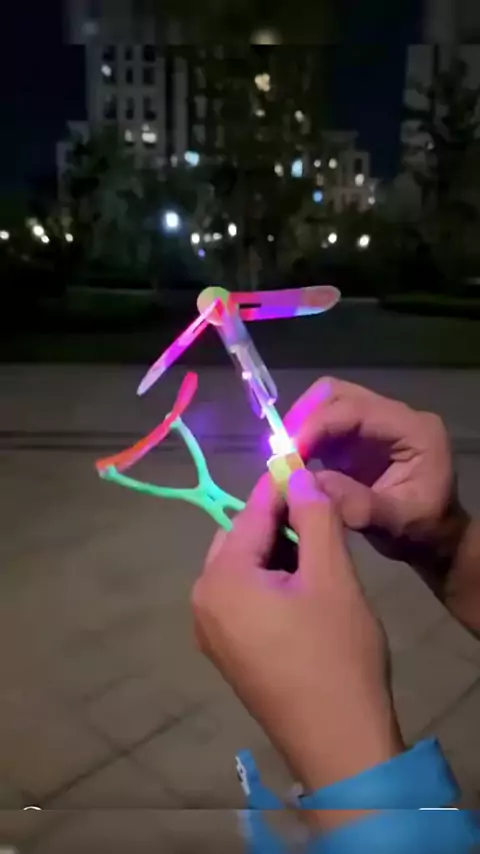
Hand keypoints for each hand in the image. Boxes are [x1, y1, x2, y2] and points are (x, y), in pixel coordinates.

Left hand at [192, 469, 402, 803]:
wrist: (338, 743)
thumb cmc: (336, 654)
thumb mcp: (332, 576)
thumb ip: (314, 517)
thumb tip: (297, 476)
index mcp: (220, 579)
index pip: (251, 513)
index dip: (280, 485)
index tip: (301, 461)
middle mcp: (202, 600)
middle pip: (239, 538)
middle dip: (278, 523)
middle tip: (320, 520)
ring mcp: (209, 631)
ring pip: (240, 567)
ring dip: (275, 553)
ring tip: (316, 555)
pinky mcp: (225, 652)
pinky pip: (240, 597)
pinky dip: (267, 582)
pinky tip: (301, 589)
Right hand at [284, 377, 467, 592]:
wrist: (433, 539)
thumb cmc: (423, 531)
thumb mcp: (397, 523)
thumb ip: (358, 504)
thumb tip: (308, 484)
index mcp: (413, 429)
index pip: (357, 410)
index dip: (318, 426)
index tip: (289, 453)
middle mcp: (393, 417)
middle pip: (338, 394)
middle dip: (305, 418)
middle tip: (281, 452)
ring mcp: (373, 424)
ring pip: (326, 405)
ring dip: (300, 427)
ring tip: (284, 460)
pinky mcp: (356, 437)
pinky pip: (322, 426)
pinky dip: (304, 441)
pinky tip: (293, 464)